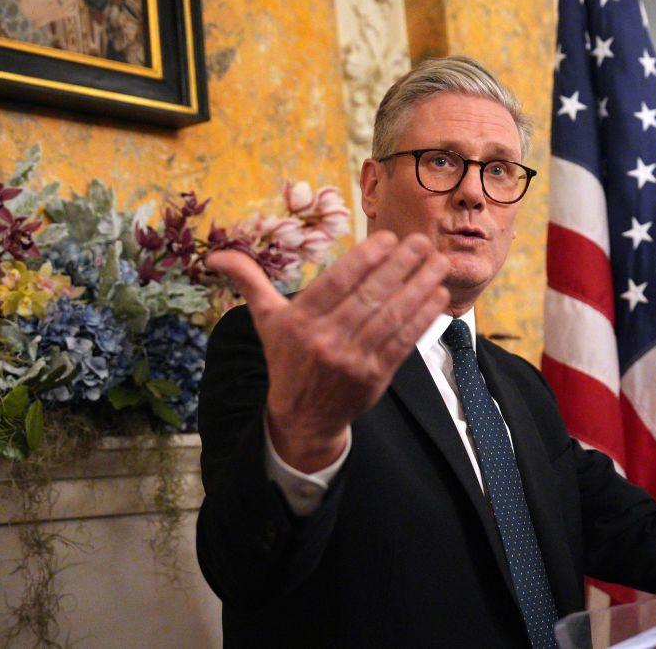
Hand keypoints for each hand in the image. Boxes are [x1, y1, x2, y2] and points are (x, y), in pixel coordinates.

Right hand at [206, 231, 449, 472]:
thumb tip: (216, 254)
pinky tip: (437, 295)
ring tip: (439, 263)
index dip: (365, 258)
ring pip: (391, 316)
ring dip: (420, 287)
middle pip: (369, 296)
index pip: (336, 283)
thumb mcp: (266, 321)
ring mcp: (353, 360)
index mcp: (299, 322)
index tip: (388, 238)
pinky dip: (422, 317)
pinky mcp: (376, 376)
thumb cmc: (287, 359)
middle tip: (422, 242)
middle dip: (400, 266)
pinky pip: (403, 341)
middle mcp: (325, 340)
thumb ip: (250, 283)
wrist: (302, 418)